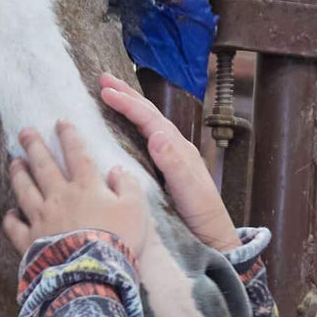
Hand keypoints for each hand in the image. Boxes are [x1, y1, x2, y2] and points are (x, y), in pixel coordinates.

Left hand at [3, 121, 147, 258]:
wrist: (93, 272)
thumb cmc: (119, 240)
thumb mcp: (136, 209)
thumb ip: (128, 186)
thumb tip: (116, 169)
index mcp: (86, 187)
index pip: (76, 154)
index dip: (69, 136)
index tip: (61, 122)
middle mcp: (59, 197)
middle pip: (43, 166)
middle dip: (33, 145)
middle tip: (24, 131)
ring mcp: (41, 218)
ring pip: (25, 190)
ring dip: (18, 174)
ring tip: (14, 162)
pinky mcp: (30, 241)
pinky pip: (14, 227)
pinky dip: (10, 218)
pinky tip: (9, 213)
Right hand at [99, 72, 239, 253]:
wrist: (213, 238)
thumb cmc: (203, 217)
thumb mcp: (190, 192)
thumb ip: (175, 165)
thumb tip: (157, 135)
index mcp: (179, 150)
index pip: (151, 120)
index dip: (129, 104)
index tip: (105, 91)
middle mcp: (175, 149)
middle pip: (150, 115)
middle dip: (127, 95)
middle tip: (103, 78)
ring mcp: (170, 158)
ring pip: (148, 124)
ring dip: (129, 106)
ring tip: (109, 92)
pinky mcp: (164, 170)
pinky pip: (145, 139)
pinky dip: (132, 125)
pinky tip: (121, 126)